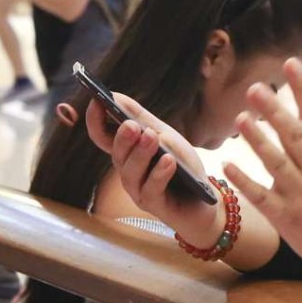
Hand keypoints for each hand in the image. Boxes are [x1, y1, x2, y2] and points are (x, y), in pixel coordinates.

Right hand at [85, 93, 220, 244]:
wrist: (206, 200)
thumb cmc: (182, 166)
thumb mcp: (164, 136)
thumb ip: (140, 118)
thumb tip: (115, 96)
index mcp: (127, 153)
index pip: (103, 137)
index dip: (95, 121)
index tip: (96, 101)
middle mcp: (128, 173)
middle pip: (117, 155)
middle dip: (122, 139)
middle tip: (131, 125)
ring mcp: (139, 191)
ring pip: (131, 174)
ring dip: (141, 154)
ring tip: (150, 137)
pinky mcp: (156, 206)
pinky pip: (152, 190)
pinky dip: (160, 173)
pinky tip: (169, 160)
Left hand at [222, 58, 301, 275]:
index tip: (291, 63)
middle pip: (294, 136)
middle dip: (275, 111)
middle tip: (255, 88)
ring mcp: (299, 193)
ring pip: (277, 164)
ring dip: (258, 142)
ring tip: (240, 119)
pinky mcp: (284, 215)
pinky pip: (262, 197)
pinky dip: (245, 182)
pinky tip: (228, 165)